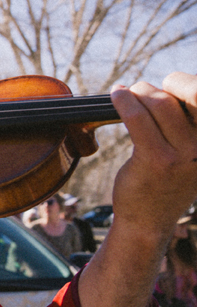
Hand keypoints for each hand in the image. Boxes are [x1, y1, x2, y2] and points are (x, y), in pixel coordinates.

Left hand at [109, 72, 196, 239]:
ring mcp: (181, 155)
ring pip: (159, 104)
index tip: (170, 84)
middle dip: (157, 88)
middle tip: (140, 89)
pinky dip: (124, 102)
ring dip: (138, 93)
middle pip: (181, 98)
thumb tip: (170, 91)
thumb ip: (188, 129)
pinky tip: (116, 96)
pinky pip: (138, 119)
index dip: (188, 83)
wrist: (148, 222)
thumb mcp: (190, 156)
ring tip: (126, 93)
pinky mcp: (155, 160)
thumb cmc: (166, 185)